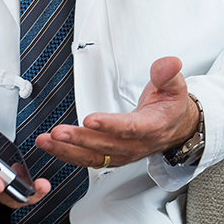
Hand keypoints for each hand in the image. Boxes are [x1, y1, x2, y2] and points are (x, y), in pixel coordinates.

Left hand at [37, 56, 198, 167]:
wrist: (176, 128)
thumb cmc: (171, 107)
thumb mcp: (176, 86)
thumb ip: (168, 74)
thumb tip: (168, 63)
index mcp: (152, 126)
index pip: (130, 128)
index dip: (110, 125)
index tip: (90, 119)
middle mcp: (136, 145)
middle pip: (105, 145)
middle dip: (79, 139)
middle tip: (59, 132)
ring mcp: (123, 154)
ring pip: (94, 157)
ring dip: (68, 150)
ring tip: (48, 140)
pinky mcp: (112, 157)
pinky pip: (88, 160)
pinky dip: (68, 154)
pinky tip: (52, 146)